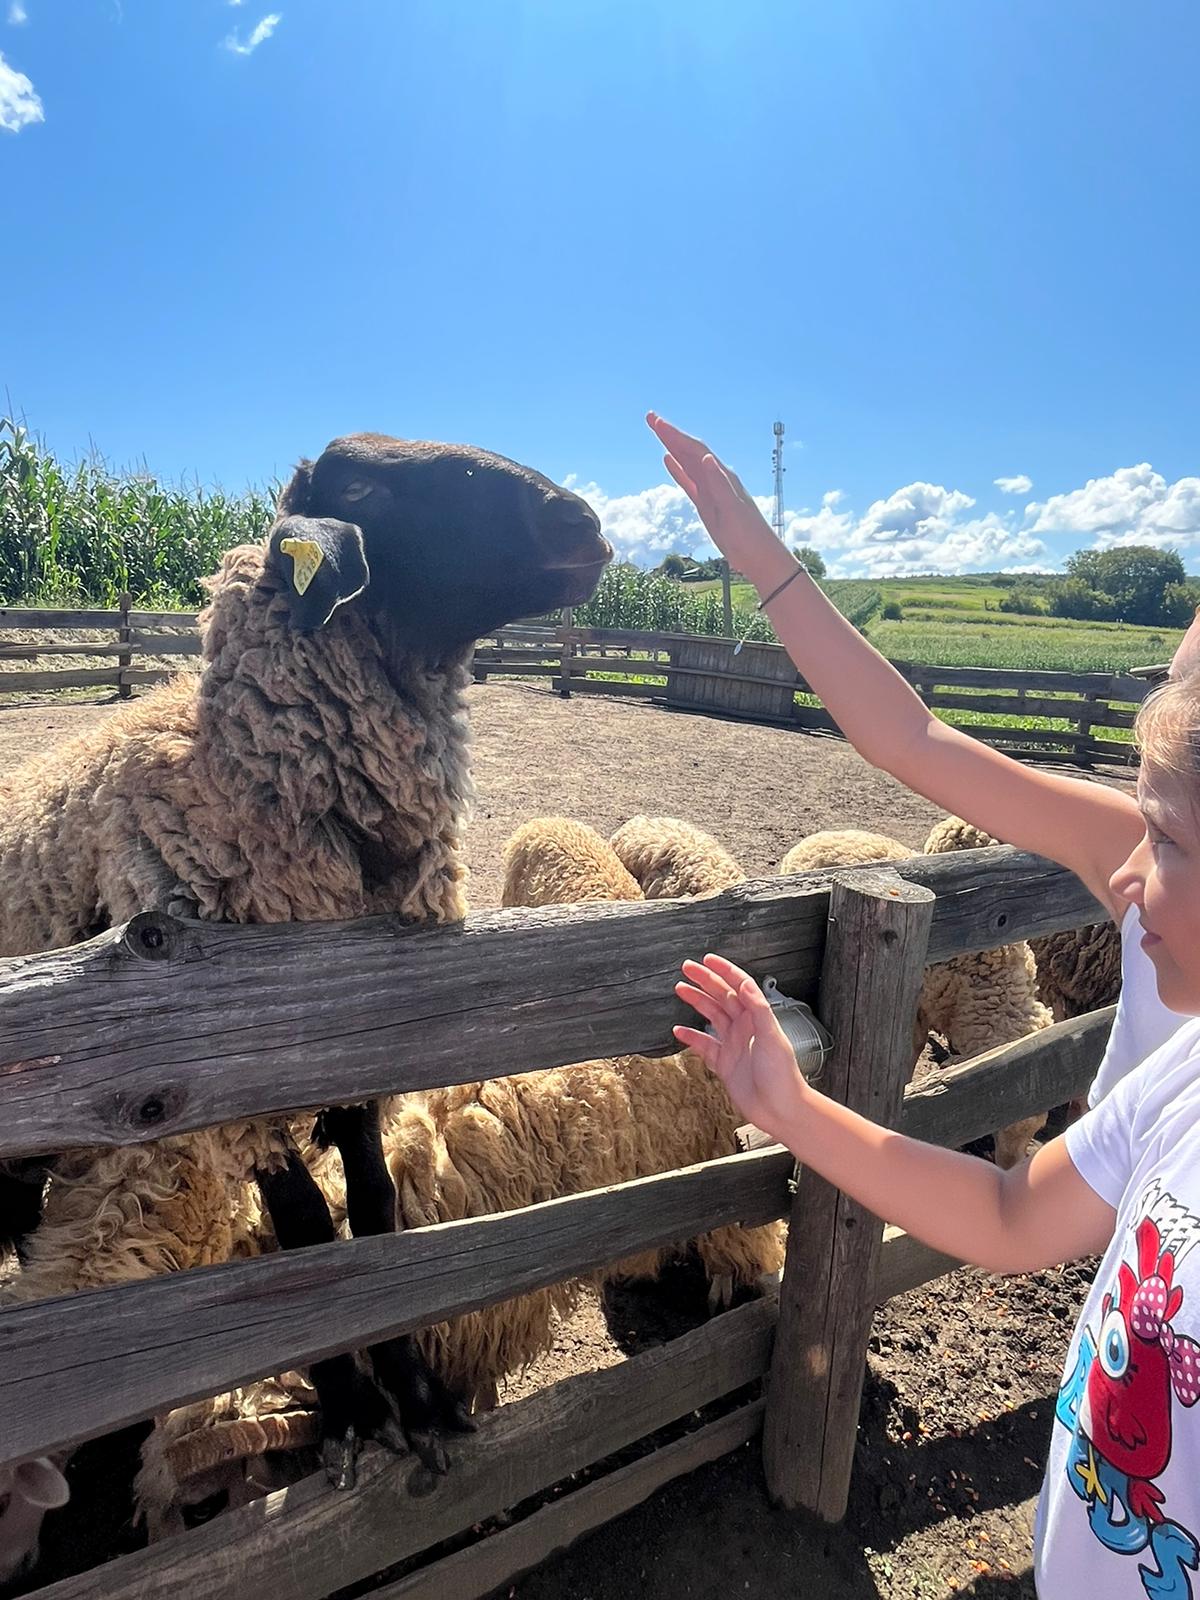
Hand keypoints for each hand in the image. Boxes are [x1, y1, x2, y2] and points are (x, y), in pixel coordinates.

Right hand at [646, 413, 793, 584]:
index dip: (675, 435)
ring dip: (671, 446)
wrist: (758, 556)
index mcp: (722, 476)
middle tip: (650, 417)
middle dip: (669, 434)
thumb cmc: (749, 534)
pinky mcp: (706, 504)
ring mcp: (710, 490)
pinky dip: (677, 470)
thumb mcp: (733, 509)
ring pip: (686, 462)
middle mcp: (716, 478)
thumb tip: (705, 457)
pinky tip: (667, 460)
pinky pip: (688, 482)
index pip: (695, 449)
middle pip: (689, 450)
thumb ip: (719, 483)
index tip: (657, 422)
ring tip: (656, 431)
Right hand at [674, 953, 810, 1141]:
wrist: (781, 1109)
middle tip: (687, 968)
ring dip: (697, 1002)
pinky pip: (704, 1046)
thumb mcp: (771, 1037)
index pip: (739, 986)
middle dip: (705, 981)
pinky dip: (691, 1037)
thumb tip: (746, 984)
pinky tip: (678, 1031)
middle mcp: (744, 1028)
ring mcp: (733, 1045)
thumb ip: (759, 1009)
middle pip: (722, 997)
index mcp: (757, 1018)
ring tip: (681, 989)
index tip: (707, 960)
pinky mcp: (725, 1064)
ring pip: (712, 1017)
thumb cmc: (783, 1076)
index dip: (724, 971)